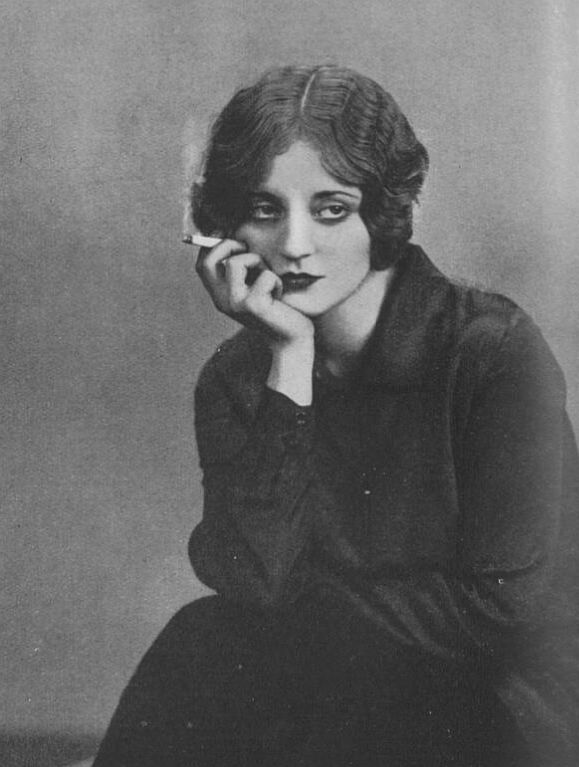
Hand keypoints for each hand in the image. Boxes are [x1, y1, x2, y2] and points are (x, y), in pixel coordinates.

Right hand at [195, 239, 313, 345]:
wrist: (290, 339)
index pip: (202, 264)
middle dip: (229, 245)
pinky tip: (279, 296)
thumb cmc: (275, 308)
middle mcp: (221, 301)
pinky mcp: (253, 306)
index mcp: (219, 295)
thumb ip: (243, 270)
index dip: (212, 244)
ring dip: (257, 262)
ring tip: (268, 277)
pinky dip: (276, 281)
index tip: (230, 236)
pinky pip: (265, 276)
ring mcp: (235, 304)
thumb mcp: (254, 287)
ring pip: (236, 263)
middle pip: (209, 261)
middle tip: (247, 250)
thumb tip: (237, 236)